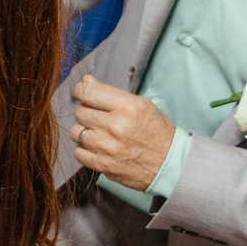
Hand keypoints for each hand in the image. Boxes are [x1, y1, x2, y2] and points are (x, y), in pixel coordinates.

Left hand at [70, 73, 178, 189]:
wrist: (171, 164)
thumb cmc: (156, 131)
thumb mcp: (140, 105)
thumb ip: (110, 92)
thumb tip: (85, 80)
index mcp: (128, 107)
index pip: (87, 92)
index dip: (80, 91)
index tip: (82, 94)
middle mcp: (116, 126)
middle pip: (80, 112)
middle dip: (86, 112)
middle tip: (98, 117)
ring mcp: (109, 147)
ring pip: (76, 132)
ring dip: (84, 132)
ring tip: (99, 133)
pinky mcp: (104, 166)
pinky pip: (78, 153)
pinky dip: (85, 150)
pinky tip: (98, 148)